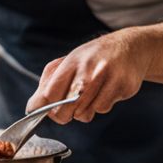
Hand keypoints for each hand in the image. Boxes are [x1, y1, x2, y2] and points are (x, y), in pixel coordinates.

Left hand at [25, 30, 152, 123]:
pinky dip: (101, 106)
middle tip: (68, 110)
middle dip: (63, 115)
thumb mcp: (70, 61)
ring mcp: (106, 76)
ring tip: (91, 95)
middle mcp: (87, 68)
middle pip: (64, 109)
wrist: (130, 47)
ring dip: (85, 110)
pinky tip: (106, 92)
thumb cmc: (94, 58)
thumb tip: (33, 107)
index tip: (43, 112)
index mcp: (71, 62)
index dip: (42, 109)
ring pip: (84, 113)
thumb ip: (50, 82)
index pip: (48, 94)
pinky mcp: (122, 85)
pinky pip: (102, 109)